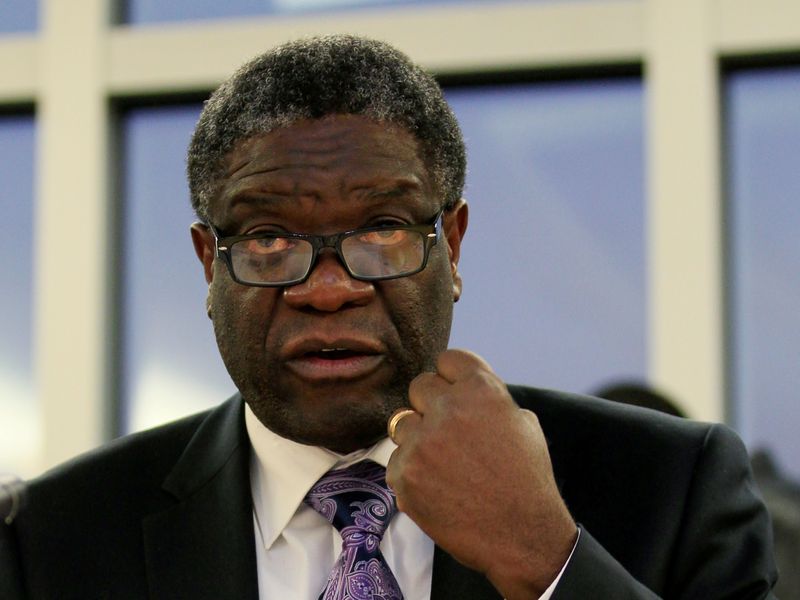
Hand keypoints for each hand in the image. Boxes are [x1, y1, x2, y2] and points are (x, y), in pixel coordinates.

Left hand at [386, 349, 577, 598]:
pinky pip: (397, 459)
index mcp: (479, 390)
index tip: (455, 393)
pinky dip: (412, 471)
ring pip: (402, 422)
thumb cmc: (526, 479)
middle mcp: (446, 410)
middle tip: (449, 430)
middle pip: (420, 386)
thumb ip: (488, 398)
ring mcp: (421, 443)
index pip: (447, 360)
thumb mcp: (523, 422)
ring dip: (418, 437)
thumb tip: (460, 387)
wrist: (522, 536)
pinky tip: (437, 486)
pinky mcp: (404, 475)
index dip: (453, 378)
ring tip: (444, 462)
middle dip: (432, 404)